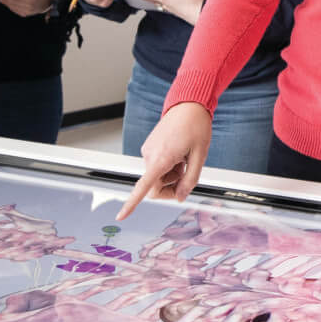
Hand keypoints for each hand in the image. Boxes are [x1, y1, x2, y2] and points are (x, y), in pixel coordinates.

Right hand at [119, 102, 212, 217]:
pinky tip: (178, 154)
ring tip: (184, 159)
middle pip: (154, 187)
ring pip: (156, 177)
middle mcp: (149, 155)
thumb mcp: (200, 156)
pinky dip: (168, 167)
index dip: (131, 203)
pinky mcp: (149, 148)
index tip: (121, 216)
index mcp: (161, 158)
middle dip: (170, 187)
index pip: (143, 187)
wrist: (188, 105)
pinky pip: (156, 166)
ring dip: (171, 175)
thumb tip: (180, 197)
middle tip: (187, 175)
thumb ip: (190, 180)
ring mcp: (148, 151)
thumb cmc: (196, 127)